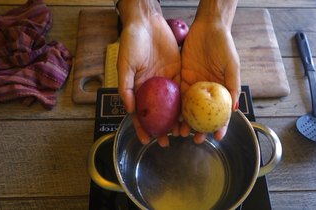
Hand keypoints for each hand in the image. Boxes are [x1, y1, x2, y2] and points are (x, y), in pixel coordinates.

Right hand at [117, 0, 180, 146]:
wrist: (147, 22)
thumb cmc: (131, 42)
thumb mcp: (124, 64)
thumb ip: (126, 87)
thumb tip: (130, 109)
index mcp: (137, 88)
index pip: (139, 113)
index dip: (142, 127)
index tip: (146, 140)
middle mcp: (152, 89)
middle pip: (157, 114)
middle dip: (161, 129)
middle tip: (166, 142)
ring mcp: (166, 82)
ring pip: (172, 106)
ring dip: (176, 120)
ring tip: (181, 133)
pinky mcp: (178, 73)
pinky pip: (183, 91)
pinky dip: (186, 104)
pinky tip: (191, 115)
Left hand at [180, 5, 240, 143]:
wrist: (208, 28)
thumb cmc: (224, 45)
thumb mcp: (232, 66)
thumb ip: (233, 86)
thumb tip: (235, 109)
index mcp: (221, 90)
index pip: (221, 113)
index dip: (219, 126)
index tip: (216, 137)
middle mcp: (207, 91)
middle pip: (203, 114)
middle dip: (199, 128)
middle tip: (194, 139)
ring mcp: (194, 85)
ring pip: (189, 108)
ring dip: (185, 121)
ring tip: (180, 132)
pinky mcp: (182, 78)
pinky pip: (178, 95)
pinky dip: (175, 106)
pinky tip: (172, 116)